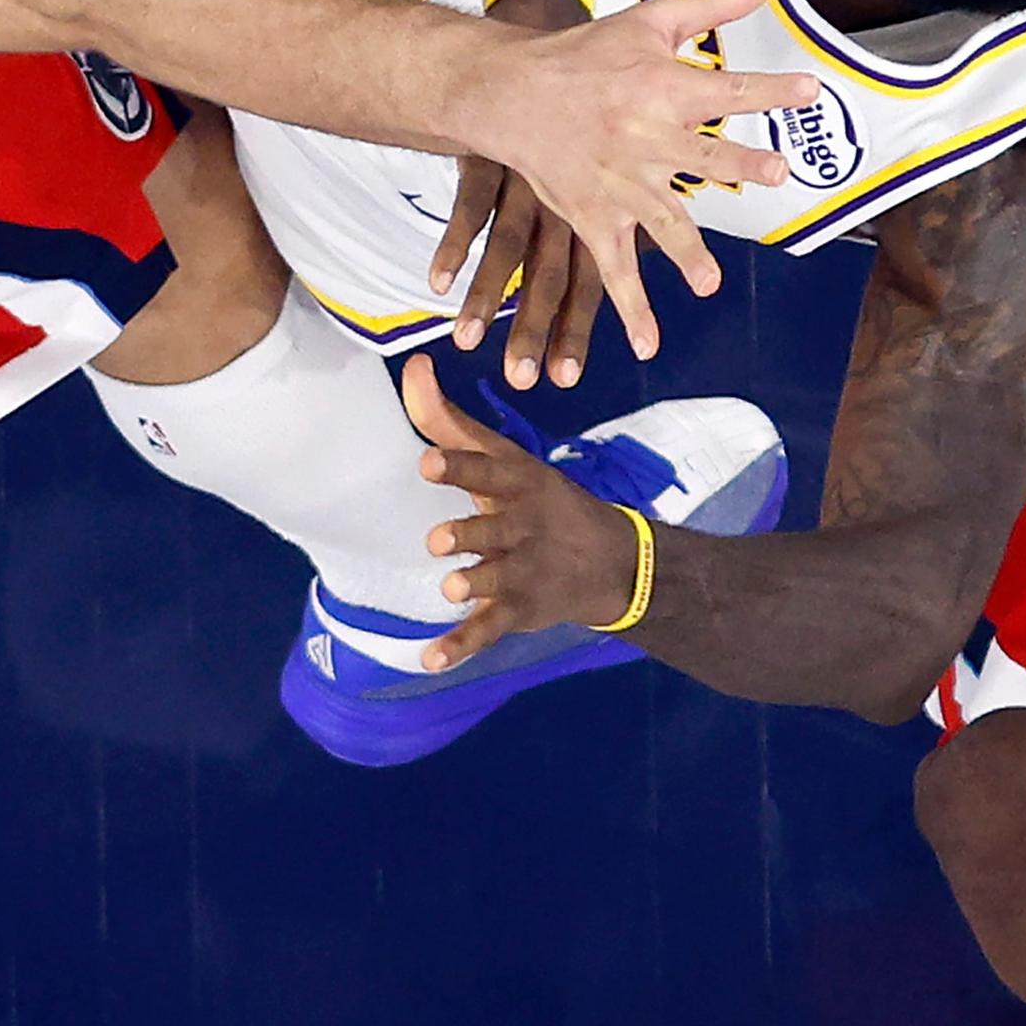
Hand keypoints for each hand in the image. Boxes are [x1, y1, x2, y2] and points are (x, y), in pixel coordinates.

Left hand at [402, 358, 644, 665]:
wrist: (613, 562)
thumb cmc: (537, 500)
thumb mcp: (505, 458)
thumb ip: (450, 420)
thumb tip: (412, 366)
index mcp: (518, 484)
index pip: (487, 471)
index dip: (458, 467)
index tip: (426, 461)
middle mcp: (522, 527)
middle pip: (493, 529)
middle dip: (469, 533)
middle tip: (439, 539)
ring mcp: (523, 570)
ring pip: (496, 579)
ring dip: (475, 584)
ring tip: (453, 587)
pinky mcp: (520, 610)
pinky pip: (488, 630)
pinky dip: (461, 646)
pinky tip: (431, 659)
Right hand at [448, 0, 812, 360]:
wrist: (513, 92)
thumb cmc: (588, 54)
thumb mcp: (650, 20)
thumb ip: (716, 5)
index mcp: (662, 88)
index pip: (729, 88)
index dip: (772, 88)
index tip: (810, 89)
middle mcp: (644, 137)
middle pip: (701, 154)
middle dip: (738, 163)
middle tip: (775, 172)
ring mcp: (619, 182)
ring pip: (660, 220)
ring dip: (684, 254)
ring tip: (708, 283)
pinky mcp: (595, 215)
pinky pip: (615, 267)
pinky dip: (630, 307)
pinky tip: (648, 343)